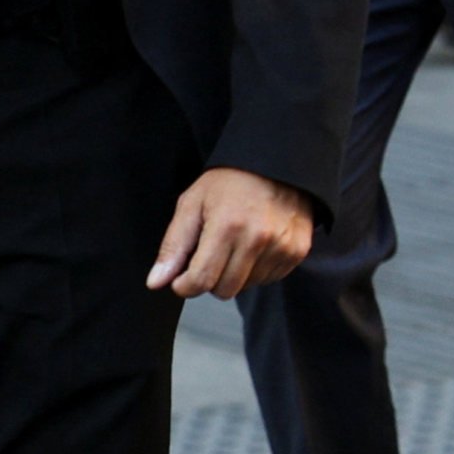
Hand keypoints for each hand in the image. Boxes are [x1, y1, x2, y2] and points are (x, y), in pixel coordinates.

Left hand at [146, 167, 314, 298]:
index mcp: (227, 226)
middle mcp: (258, 239)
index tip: (182, 278)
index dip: (184, 286)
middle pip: (224, 290)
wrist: (276, 163)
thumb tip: (157, 282)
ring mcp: (282, 247)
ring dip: (235, 274)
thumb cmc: (230, 181)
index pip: (201, 280)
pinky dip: (256, 269)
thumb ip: (173, 246)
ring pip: (247, 286)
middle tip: (210, 254)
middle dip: (210, 279)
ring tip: (236, 244)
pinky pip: (268, 279)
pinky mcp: (297, 251)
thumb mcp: (192, 204)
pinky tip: (255, 245)